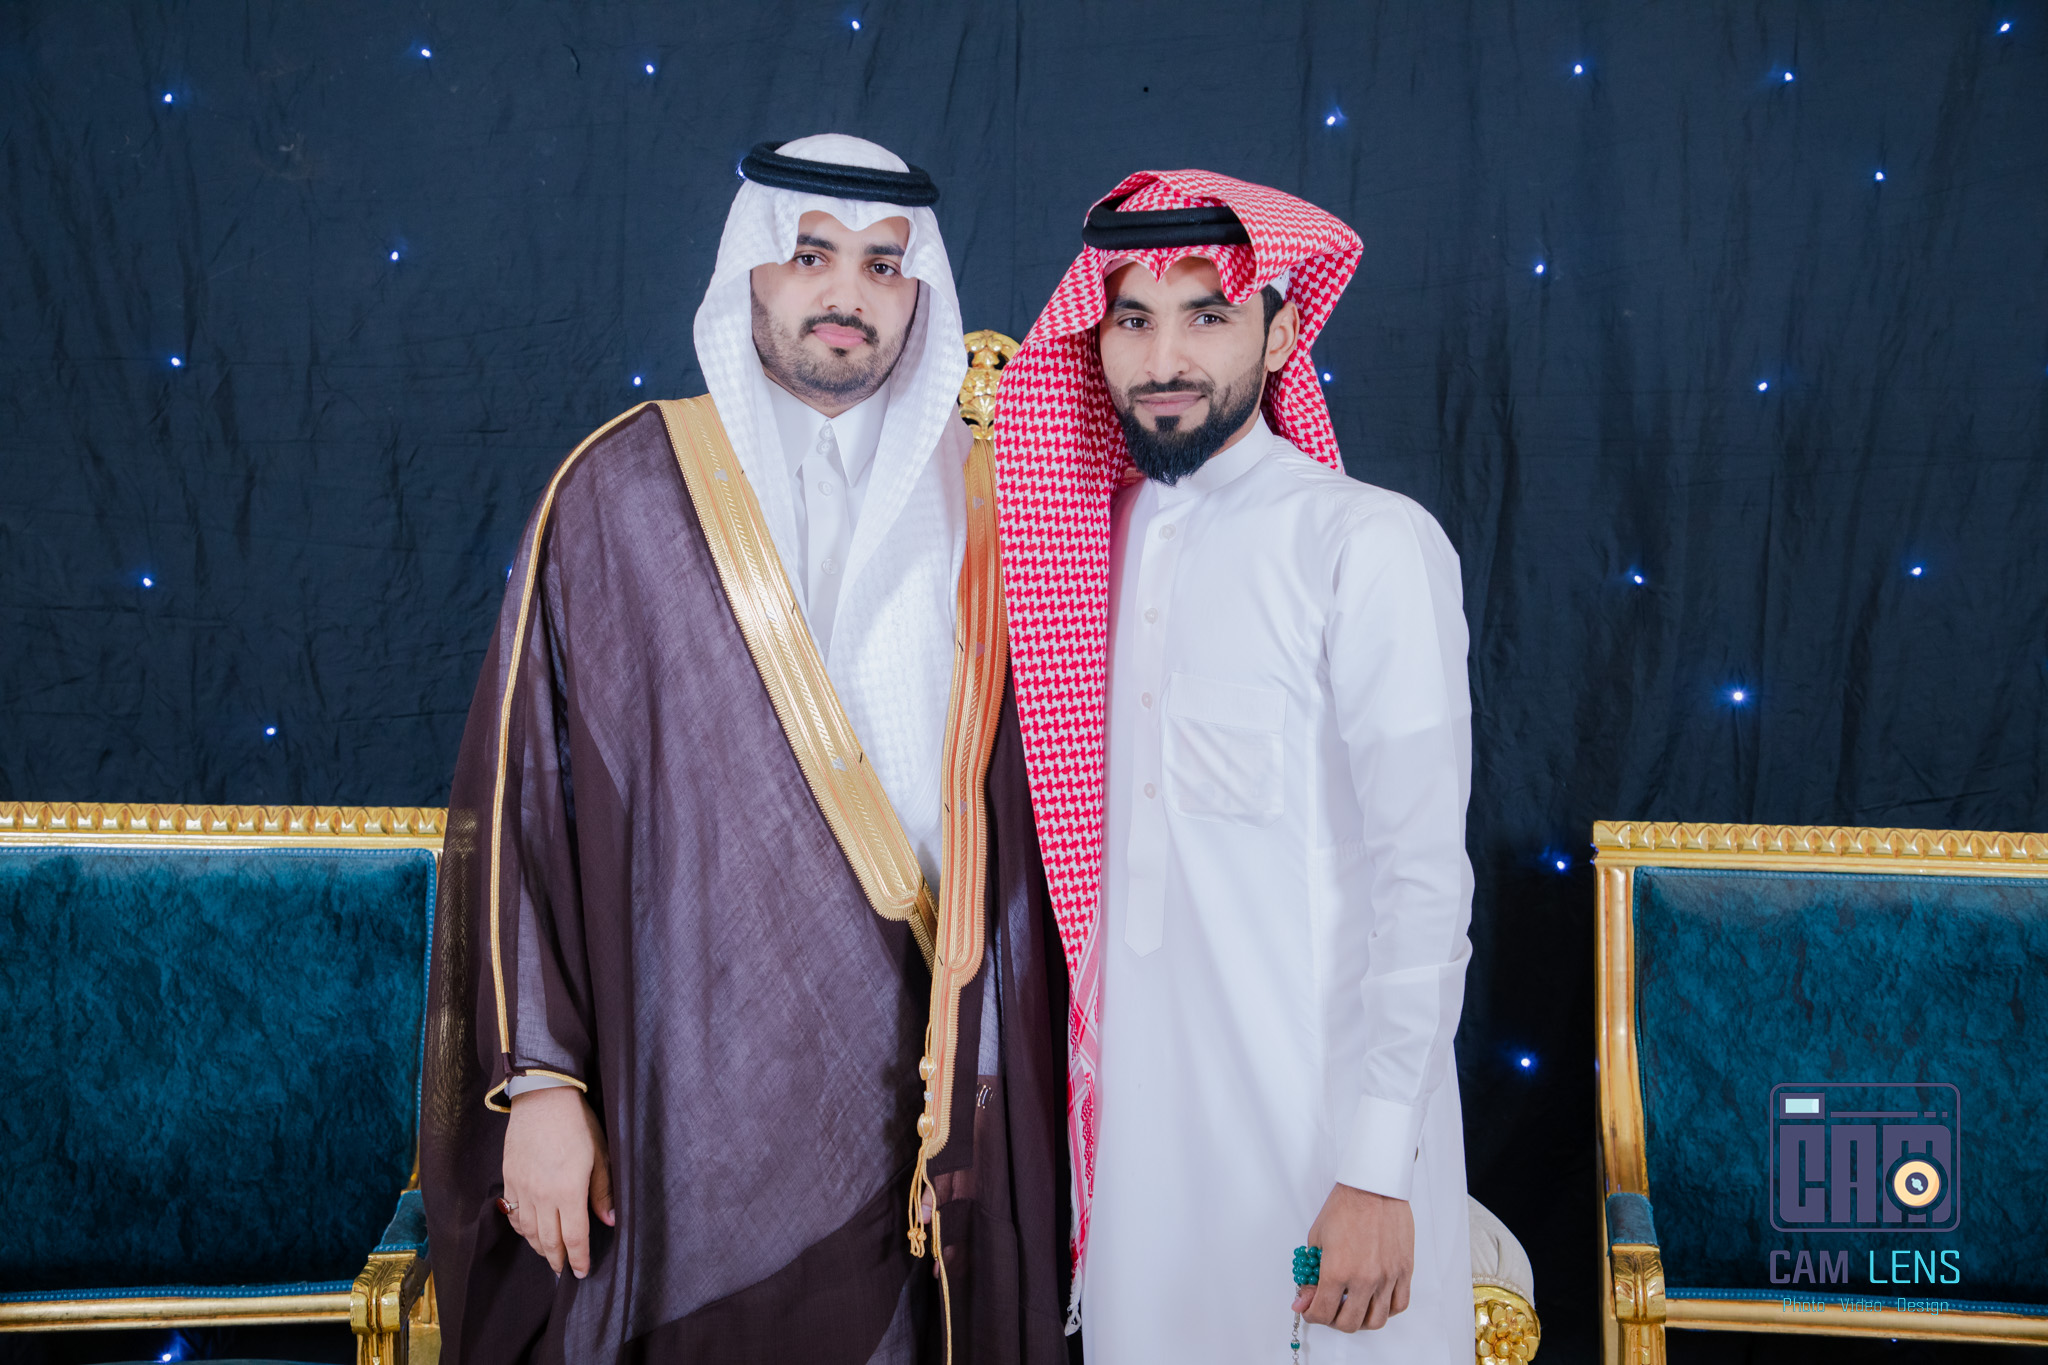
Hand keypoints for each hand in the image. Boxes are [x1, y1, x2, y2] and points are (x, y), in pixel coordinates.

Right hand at [501, 1086, 614, 1277]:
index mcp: (568, 1191)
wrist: (543, 1098)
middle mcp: (542, 1195)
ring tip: (549, 1254)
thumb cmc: (577, 1123)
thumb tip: (609, 1220)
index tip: (582, 1272)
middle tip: (565, 1271)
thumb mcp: (601, 1154)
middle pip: (548, 1241)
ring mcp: (522, 1188)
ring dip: (539, 1247)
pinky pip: (513, 1213)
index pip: (573, 1238)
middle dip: (557, 1260)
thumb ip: (603, 1191)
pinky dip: (522, 1228)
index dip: (579, 1259)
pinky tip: (529, 1231)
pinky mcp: (509, 1178)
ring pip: (528, 1231)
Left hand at [1292, 1183, 1412, 1331]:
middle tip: (1329, 1309)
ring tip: (1352, 1307)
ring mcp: (1387, 1276)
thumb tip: (1304, 1300)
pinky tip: (1375, 1300)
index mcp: (1338, 1270)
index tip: (1310, 1310)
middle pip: (1349, 1323)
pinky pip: (1400, 1304)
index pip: (1323, 1312)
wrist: (1373, 1187)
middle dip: (1333, 1321)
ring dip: (1361, 1320)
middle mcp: (1364, 1278)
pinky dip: (1387, 1310)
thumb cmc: (1344, 1207)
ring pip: (1377, 1320)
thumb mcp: (1317, 1240)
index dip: (1312, 1315)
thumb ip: (1311, 1276)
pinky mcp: (1404, 1270)